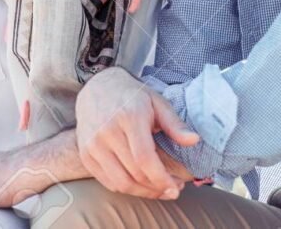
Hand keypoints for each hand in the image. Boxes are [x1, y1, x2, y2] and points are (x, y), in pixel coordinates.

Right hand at [76, 67, 199, 199]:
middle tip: (173, 190)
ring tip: (158, 190)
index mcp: (129, 117)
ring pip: (120, 182)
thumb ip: (174, 124)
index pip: (144, 159)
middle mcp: (107, 132)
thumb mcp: (157, 102)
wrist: (98, 87)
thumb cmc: (132, 96)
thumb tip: (194, 140)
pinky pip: (107, 181)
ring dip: (143, 192)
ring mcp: (93, 144)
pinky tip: (140, 185)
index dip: (161, 179)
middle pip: (134, 174)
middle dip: (157, 188)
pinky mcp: (86, 154)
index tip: (176, 187)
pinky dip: (126, 188)